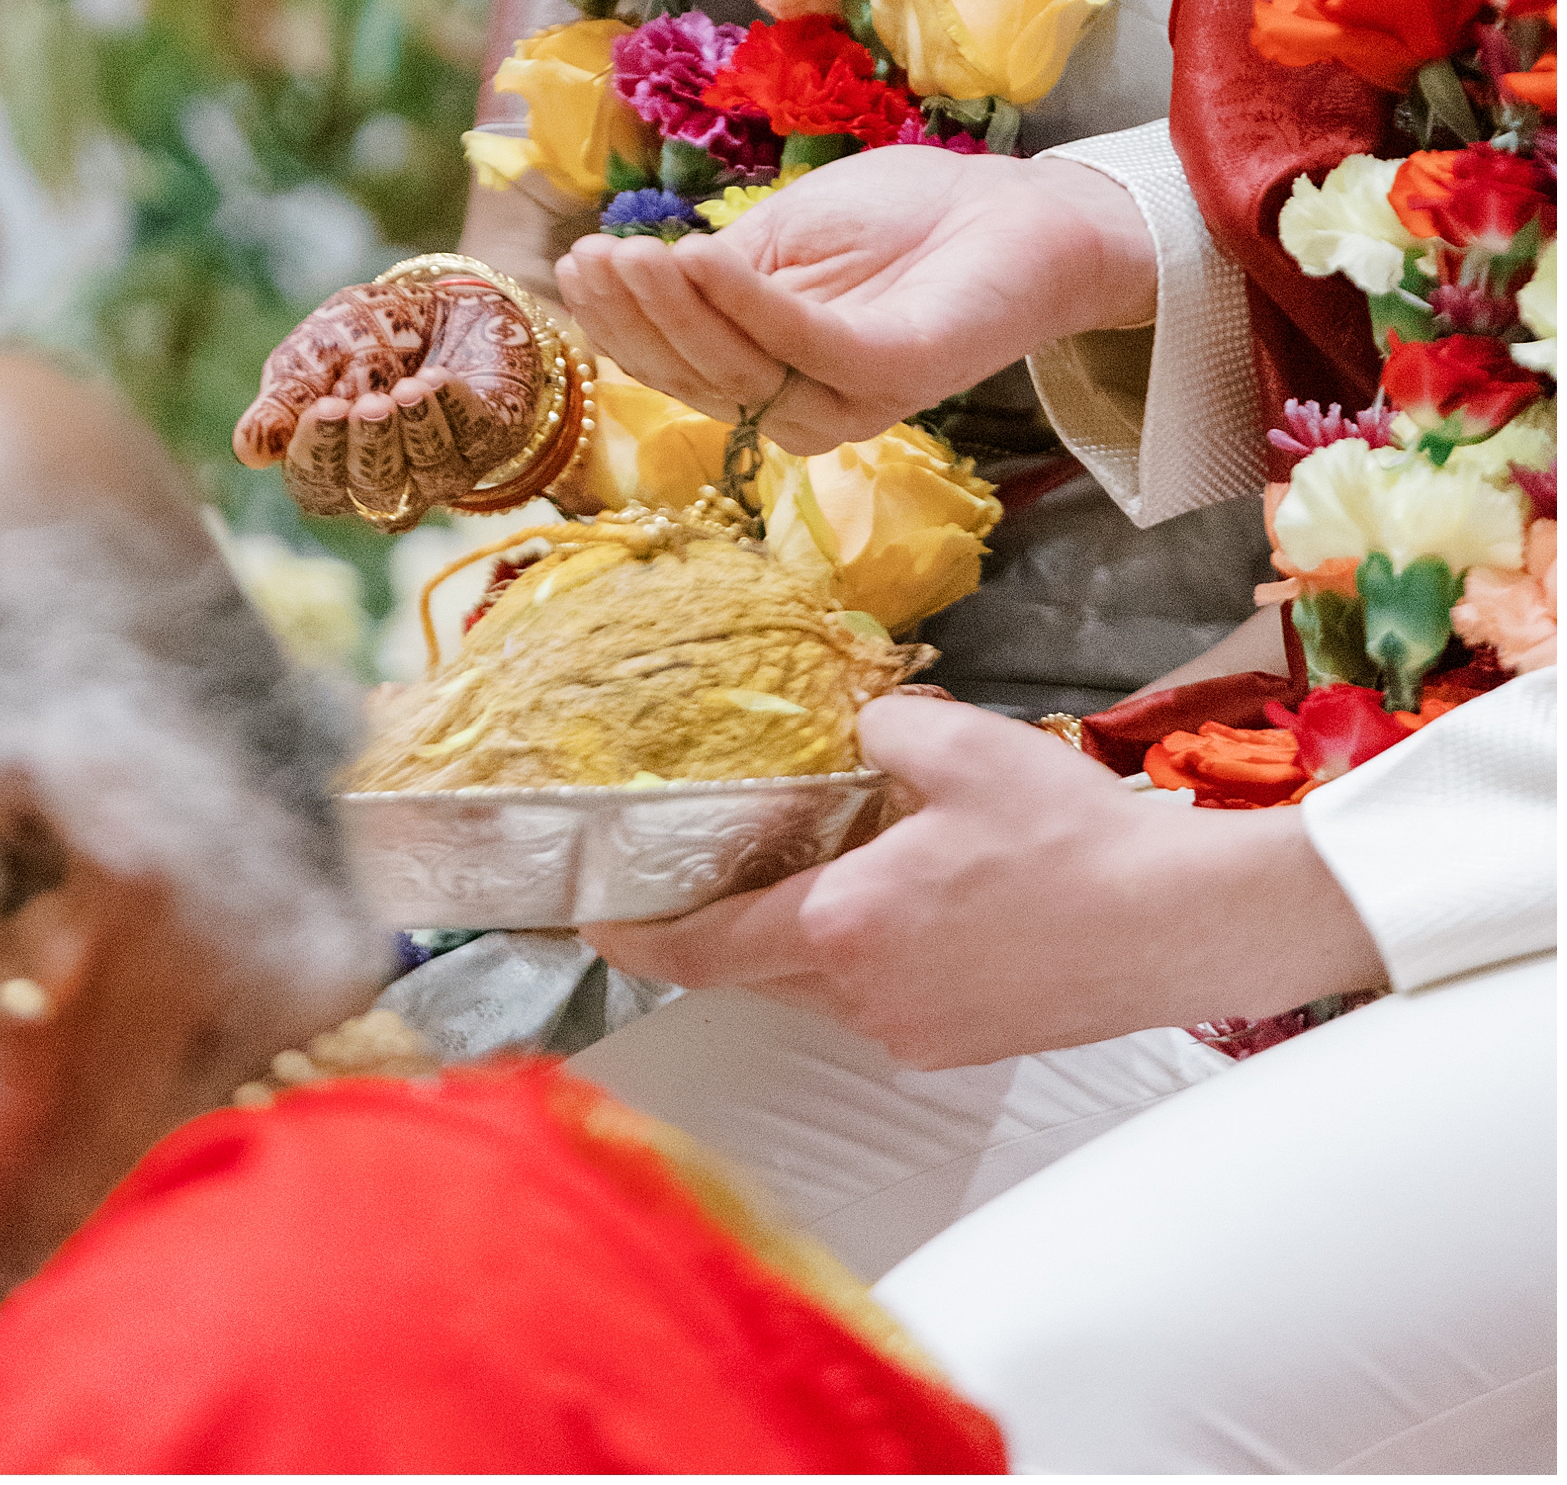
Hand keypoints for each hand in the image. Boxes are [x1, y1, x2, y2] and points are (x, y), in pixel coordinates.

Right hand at [233, 277, 541, 520]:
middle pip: (376, 495)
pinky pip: (479, 438)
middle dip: (372, 448)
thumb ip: (285, 398)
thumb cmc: (369, 336)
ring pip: (432, 476)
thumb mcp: (315, 354)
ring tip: (407, 388)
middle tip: (368, 402)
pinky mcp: (496, 434)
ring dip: (417, 432)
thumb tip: (248, 451)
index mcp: (339, 467)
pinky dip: (455, 409)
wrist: (444, 297)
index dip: (319, 456)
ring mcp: (450, 463)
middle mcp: (396, 480)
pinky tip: (436, 378)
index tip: (322, 409)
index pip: (319, 487)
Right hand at [555, 146, 1156, 455]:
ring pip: (738, 368)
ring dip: (677, 309)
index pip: (676, 365)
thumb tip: (622, 278)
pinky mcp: (899, 371)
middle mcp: (807, 405)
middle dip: (634, 319)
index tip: (571, 266)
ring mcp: (855, 397)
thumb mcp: (785, 238)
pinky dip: (747, 302)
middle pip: (695, 377)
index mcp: (774, 377)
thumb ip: (716, 272)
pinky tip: (703, 258)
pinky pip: (804, 344)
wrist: (1027, 209)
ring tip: (634, 251)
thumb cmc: (907, 219)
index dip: (618, 324)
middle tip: (591, 255)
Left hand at [584, 697, 1386, 1067]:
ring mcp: (914, 1032)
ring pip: (821, 989)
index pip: (705, 947)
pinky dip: (866, 957)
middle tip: (706, 873)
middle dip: (726, 927)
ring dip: (803, 939)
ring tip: (824, 869)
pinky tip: (910, 904)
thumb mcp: (957, 745)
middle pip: (758, 970)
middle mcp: (863, 998)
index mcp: (841, 928)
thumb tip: (857, 732)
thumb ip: (877, 729)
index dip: (640, 936)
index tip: (596, 921)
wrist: (1179, 924)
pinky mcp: (962, 1043)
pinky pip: (880, 1002)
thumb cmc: (1070, 838)